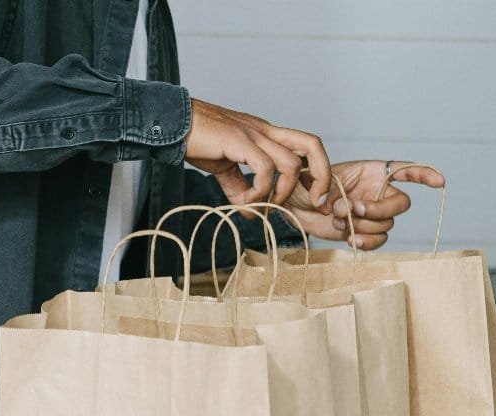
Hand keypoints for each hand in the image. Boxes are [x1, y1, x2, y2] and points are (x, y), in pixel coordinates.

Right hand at [184, 99, 330, 207]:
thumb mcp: (225, 168)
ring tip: (262, 204)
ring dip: (281, 193)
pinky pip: (264, 169)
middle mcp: (266, 131)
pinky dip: (259, 192)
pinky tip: (244, 200)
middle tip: (315, 202)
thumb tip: (249, 211)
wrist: (173, 123)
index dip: (319, 173)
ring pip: (290, 163)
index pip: (307, 147)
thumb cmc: (199, 141)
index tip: (314, 199)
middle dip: (322, 176)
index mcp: (267, 135)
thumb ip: (240, 188)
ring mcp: (254, 134)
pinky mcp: (239, 141)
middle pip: (312, 145)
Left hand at [285, 161, 444, 249]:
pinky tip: (350, 238)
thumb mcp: (316, 177)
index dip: (424, 174)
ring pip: (386, 225)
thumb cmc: (304, 183)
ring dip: (362, 225)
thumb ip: (333, 188)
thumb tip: (344, 209)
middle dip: (378, 210)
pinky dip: (365, 242)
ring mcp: (372, 213)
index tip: (439, 182)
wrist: (294, 205)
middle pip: (400, 205)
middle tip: (353, 209)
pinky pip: (378, 240)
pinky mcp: (364, 232)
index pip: (405, 170)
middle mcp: (377, 192)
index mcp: (372, 171)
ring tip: (337, 219)